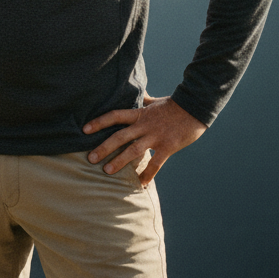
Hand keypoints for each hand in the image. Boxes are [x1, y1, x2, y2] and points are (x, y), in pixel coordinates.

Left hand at [84, 94, 206, 186]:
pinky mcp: (168, 147)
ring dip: (119, 161)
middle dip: (104, 147)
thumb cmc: (172, 106)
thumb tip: (134, 92)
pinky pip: (156, 164)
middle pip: (119, 136)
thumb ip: (141, 101)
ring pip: (134, 150)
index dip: (98, 122)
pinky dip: (148, 174)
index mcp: (138, 114)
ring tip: (107, 171)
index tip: (84, 129)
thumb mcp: (153, 101)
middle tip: (90, 158)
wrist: (194, 109)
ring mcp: (155, 137)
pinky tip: (141, 185)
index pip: (114, 116)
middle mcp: (144, 125)